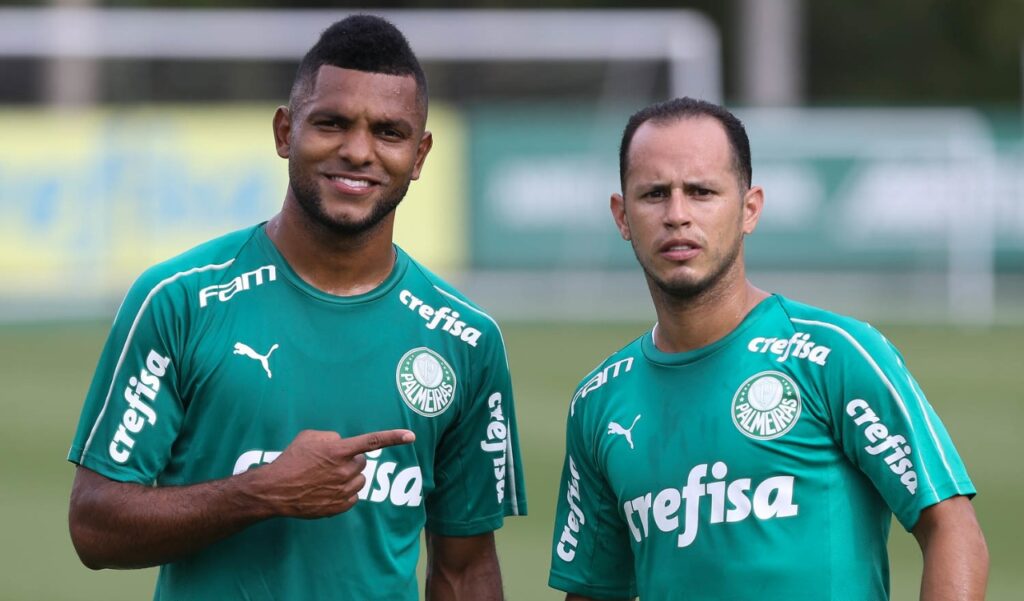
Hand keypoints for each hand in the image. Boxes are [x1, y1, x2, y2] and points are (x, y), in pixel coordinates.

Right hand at [252, 428, 414, 518]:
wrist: (275, 490)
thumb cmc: (291, 460)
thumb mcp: (309, 437)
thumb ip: (332, 438)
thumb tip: (343, 444)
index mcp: (339, 451)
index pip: (372, 441)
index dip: (393, 437)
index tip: (411, 436)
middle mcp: (345, 470)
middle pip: (362, 462)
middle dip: (351, 461)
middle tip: (330, 464)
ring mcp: (343, 490)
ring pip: (359, 480)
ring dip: (349, 477)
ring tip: (325, 478)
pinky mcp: (340, 506)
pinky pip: (353, 497)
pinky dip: (344, 493)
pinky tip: (325, 491)